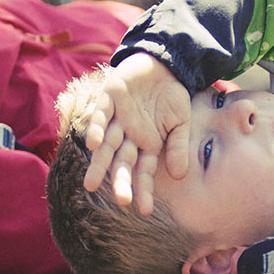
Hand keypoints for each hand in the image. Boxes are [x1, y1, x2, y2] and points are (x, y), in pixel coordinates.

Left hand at [83, 53, 190, 214]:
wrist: (165, 63)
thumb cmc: (173, 95)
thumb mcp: (182, 123)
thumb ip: (179, 147)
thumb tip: (179, 176)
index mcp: (146, 143)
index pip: (143, 171)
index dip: (143, 189)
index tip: (144, 210)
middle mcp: (129, 135)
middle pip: (122, 161)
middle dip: (120, 181)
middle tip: (120, 201)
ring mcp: (117, 117)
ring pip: (106, 144)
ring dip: (100, 163)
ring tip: (92, 184)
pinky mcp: (109, 98)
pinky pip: (101, 114)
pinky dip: (96, 128)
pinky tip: (92, 144)